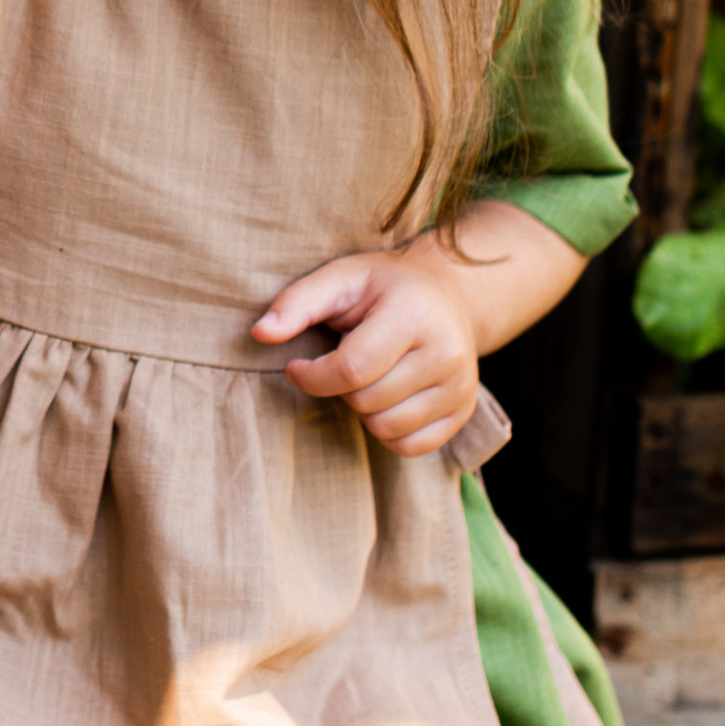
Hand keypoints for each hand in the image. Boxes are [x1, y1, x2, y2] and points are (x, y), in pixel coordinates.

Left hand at [252, 245, 481, 456]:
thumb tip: (259, 333)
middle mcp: (447, 353)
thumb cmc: (382, 286)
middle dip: (339, 387)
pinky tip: (384, 397)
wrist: (446, 293)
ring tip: (368, 375)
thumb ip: (296, 303)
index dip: (312, 376)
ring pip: (387, 428)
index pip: (353, 369)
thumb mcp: (338, 278)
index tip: (295, 367)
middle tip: (344, 359)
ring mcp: (461, 386)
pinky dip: (387, 431)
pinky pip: (411, 447)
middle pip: (367, 400)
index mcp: (413, 315)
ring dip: (362, 409)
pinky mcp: (465, 411)